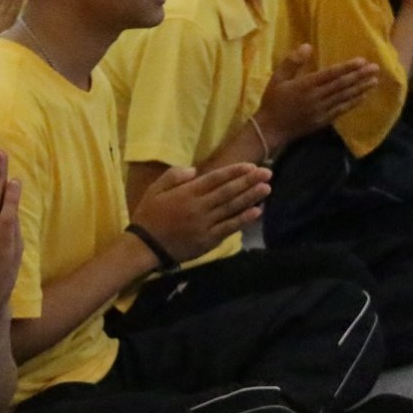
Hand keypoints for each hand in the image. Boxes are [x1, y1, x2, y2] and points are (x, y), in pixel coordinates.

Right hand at [130, 162, 270, 261]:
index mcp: (187, 193)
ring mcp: (205, 224)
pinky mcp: (208, 240)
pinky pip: (229, 228)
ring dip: (250, 198)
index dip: (234, 172)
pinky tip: (257, 212)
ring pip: (231, 208)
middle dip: (249, 181)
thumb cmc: (150, 215)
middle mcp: (199, 207)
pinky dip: (243, 220)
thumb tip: (195, 170)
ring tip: (266, 189)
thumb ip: (174, 175)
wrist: (145, 246)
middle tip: (267, 173)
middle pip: (228, 191)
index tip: (251, 166)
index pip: (215, 179)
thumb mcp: (155, 189)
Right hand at [254, 44, 380, 146]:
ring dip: (361, 89)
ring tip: (375, 81)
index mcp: (306, 85)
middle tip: (376, 69)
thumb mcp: (277, 78)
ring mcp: (321, 111)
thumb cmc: (273, 101)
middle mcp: (317, 98)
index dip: (347, 68)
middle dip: (360, 76)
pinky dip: (353, 103)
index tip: (362, 62)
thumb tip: (307, 46)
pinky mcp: (323, 121)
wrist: (270, 129)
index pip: (331, 74)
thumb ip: (292, 62)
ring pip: (344, 97)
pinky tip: (363, 97)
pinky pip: (341, 110)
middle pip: (342, 85)